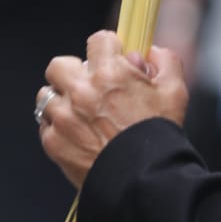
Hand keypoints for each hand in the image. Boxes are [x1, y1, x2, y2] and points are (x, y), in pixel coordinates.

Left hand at [37, 30, 187, 190]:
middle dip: (73, 71)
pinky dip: (57, 129)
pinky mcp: (53, 143)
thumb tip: (150, 51)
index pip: (98, 40)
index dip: (108, 49)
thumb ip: (165, 61)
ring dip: (61, 101)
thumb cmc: (159, 135)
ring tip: (79, 114)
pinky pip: (45, 126)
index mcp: (110, 73)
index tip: (112, 60)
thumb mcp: (175, 91)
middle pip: (59, 65)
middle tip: (88, 86)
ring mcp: (63, 118)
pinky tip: (76, 136)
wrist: (142, 180)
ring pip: (46, 95)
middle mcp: (81, 91)